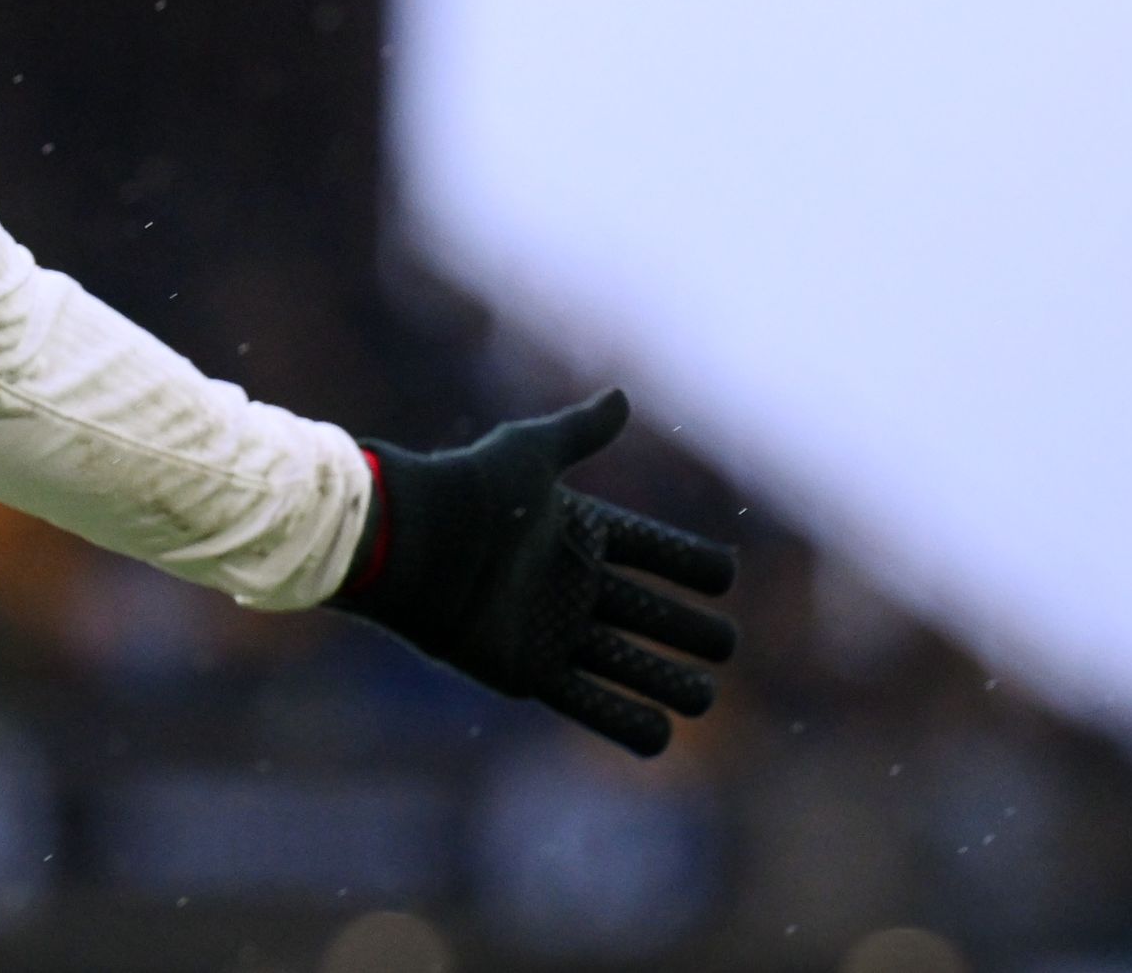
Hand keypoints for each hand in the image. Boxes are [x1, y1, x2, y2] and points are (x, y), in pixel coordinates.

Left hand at [329, 389, 737, 755]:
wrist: (407, 542)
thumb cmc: (466, 490)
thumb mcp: (528, 453)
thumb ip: (578, 432)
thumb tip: (622, 398)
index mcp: (579, 533)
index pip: (653, 550)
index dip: (689, 564)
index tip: (724, 575)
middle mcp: (572, 583)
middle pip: (651, 613)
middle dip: (691, 630)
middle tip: (725, 643)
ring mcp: (553, 630)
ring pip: (629, 663)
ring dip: (669, 681)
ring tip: (703, 694)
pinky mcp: (527, 670)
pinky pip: (588, 703)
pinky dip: (624, 720)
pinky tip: (662, 734)